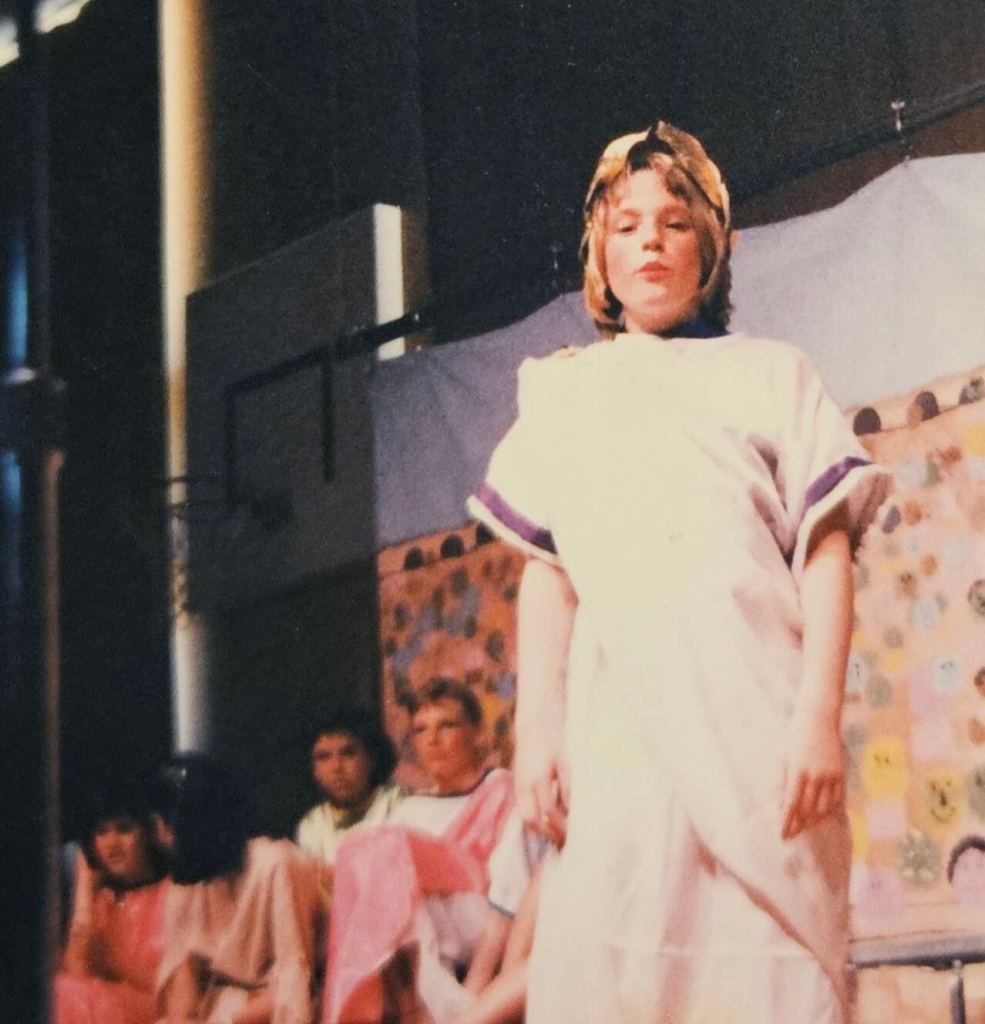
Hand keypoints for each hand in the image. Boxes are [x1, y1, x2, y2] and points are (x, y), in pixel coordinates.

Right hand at [515, 729, 568, 848]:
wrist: (533, 732)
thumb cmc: (552, 747)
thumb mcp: (564, 764)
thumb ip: (566, 786)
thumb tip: (569, 810)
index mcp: (538, 779)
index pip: (547, 810)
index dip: (559, 826)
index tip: (570, 835)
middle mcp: (524, 786)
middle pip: (530, 820)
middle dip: (545, 834)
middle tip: (561, 842)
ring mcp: (518, 788)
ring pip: (524, 818)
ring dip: (539, 830)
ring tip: (556, 837)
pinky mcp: (517, 788)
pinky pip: (523, 811)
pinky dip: (534, 821)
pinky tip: (548, 825)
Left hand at [779, 706, 844, 840]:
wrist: (819, 718)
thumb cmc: (796, 735)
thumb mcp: (784, 757)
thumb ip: (784, 782)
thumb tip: (782, 806)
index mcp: (797, 771)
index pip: (791, 804)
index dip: (787, 822)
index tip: (782, 835)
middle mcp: (815, 776)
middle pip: (807, 810)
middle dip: (799, 825)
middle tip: (792, 835)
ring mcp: (830, 776)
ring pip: (823, 808)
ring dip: (813, 821)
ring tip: (805, 827)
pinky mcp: (841, 774)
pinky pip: (837, 799)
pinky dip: (829, 811)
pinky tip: (821, 816)